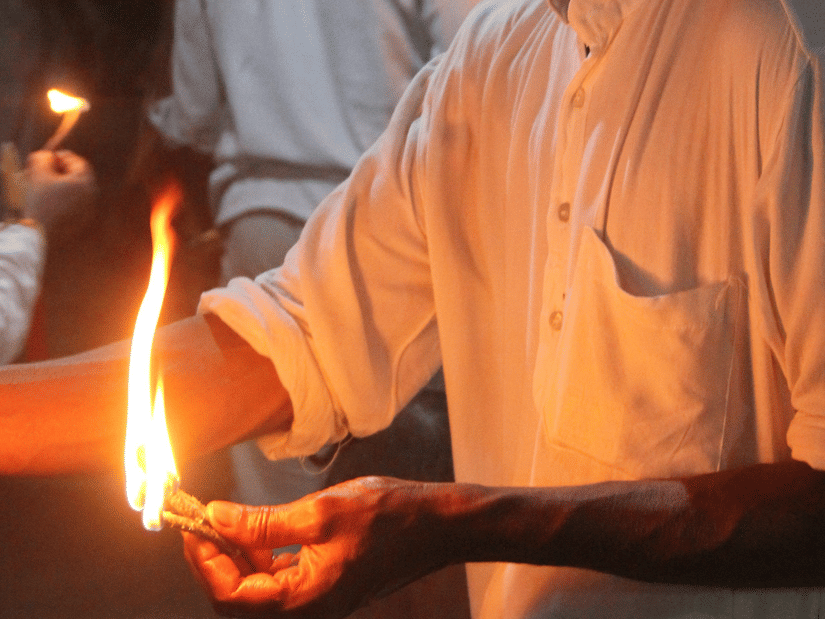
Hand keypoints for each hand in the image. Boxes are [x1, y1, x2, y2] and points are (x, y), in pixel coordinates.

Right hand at [23, 150, 96, 236]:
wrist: (40, 232)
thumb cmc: (40, 201)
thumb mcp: (39, 174)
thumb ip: (44, 159)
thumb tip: (49, 156)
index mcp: (85, 183)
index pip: (79, 163)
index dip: (64, 157)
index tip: (51, 158)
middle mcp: (92, 196)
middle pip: (81, 177)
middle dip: (64, 171)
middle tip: (49, 170)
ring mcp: (90, 209)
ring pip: (79, 190)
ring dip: (65, 184)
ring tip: (49, 186)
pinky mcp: (83, 220)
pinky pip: (77, 203)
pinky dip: (67, 198)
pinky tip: (53, 200)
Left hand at [183, 476, 450, 618]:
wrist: (437, 525)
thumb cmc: (388, 516)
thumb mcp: (319, 512)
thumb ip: (263, 522)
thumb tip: (215, 519)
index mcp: (304, 600)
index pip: (230, 595)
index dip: (204, 560)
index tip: (193, 524)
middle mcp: (307, 609)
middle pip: (239, 597)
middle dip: (215, 559)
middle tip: (205, 520)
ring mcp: (316, 599)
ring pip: (257, 587)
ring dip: (237, 555)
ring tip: (229, 519)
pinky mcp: (324, 585)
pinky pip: (279, 579)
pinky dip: (262, 554)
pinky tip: (262, 528)